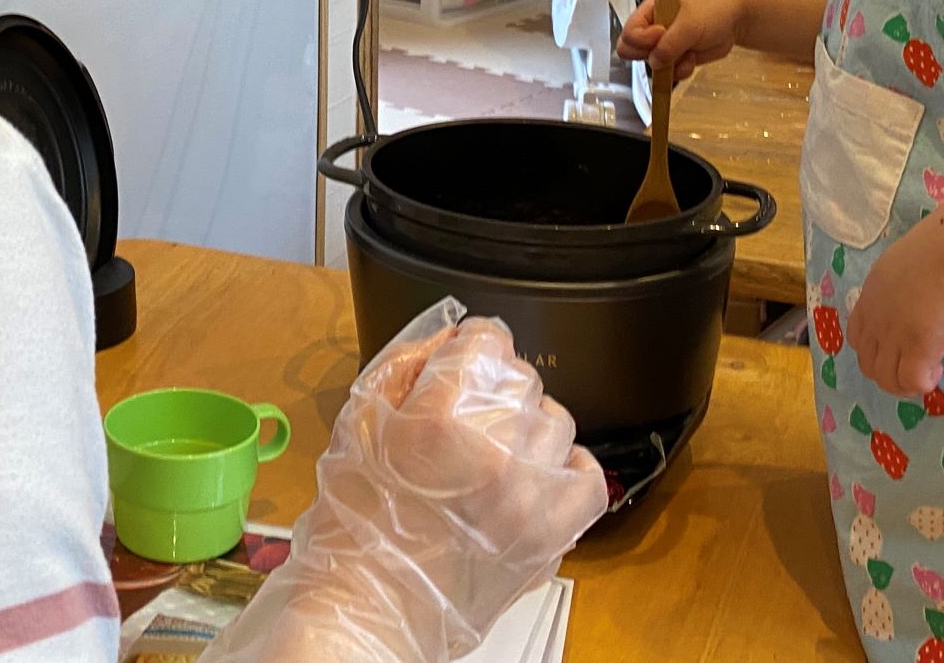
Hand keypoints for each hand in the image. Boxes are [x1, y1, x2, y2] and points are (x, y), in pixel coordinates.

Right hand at [205, 309, 608, 662]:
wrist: (372, 608)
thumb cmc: (355, 522)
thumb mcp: (357, 421)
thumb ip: (405, 364)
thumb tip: (450, 337)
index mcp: (442, 417)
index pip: (488, 339)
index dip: (469, 347)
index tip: (460, 363)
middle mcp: (496, 451)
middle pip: (522, 377)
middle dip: (491, 391)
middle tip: (461, 424)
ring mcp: (532, 496)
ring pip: (556, 421)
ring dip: (526, 430)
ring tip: (491, 458)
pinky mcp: (553, 535)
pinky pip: (588, 477)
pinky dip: (567, 470)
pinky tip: (535, 477)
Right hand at [619, 0, 743, 83]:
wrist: (736, 19)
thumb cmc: (712, 11)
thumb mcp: (690, 24)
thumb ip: (669, 44)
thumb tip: (654, 63)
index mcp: (650, 11)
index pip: (629, 32)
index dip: (641, 39)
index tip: (661, 35)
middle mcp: (651, 28)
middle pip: (632, 51)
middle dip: (651, 55)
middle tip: (670, 50)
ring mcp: (663, 45)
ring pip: (652, 65)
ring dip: (670, 64)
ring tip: (688, 52)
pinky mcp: (676, 58)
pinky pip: (668, 73)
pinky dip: (681, 70)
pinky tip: (693, 58)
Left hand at [847, 208, 943, 396]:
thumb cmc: (941, 246)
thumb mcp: (905, 262)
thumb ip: (901, 284)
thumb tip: (916, 293)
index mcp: (871, 294)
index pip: (857, 336)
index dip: (875, 349)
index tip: (900, 348)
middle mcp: (875, 317)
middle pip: (867, 363)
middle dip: (889, 373)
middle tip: (916, 367)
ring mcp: (894, 334)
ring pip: (885, 379)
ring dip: (905, 384)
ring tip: (930, 371)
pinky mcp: (918, 346)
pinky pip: (911, 382)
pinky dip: (922, 384)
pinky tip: (938, 370)